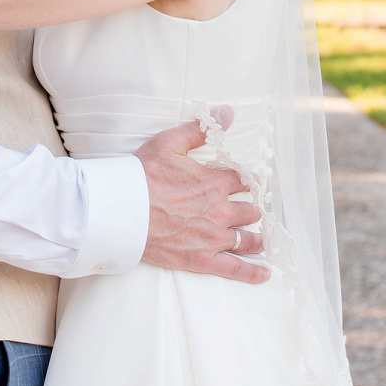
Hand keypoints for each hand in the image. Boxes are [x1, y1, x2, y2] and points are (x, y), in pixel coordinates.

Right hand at [135, 113, 268, 283]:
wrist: (121, 211)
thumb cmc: (141, 176)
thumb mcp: (168, 143)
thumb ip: (200, 129)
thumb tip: (227, 112)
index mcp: (215, 182)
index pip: (244, 180)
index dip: (247, 181)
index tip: (247, 183)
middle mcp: (220, 211)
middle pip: (250, 210)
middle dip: (250, 208)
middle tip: (247, 210)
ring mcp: (213, 238)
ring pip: (248, 238)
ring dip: (256, 237)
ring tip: (259, 238)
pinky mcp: (203, 260)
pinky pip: (236, 269)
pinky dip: (253, 273)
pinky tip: (264, 274)